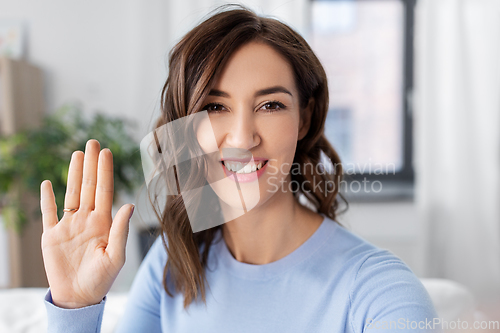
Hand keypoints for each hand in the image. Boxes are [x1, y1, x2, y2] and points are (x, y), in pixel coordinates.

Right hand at [40, 139, 134, 308]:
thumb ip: (121, 230)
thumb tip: (128, 204)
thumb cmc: (101, 279)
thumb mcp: (115, 256)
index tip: (106, 151)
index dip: (105, 171)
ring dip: (72, 174)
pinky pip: (48, 213)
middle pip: (88, 186)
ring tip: (77, 154)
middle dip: (91, 164)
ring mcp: (69, 226)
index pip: (105, 191)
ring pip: (70, 193)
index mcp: (104, 222)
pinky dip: (47, 198)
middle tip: (92, 142)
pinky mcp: (51, 236)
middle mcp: (87, 219)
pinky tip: (48, 183)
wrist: (79, 297)